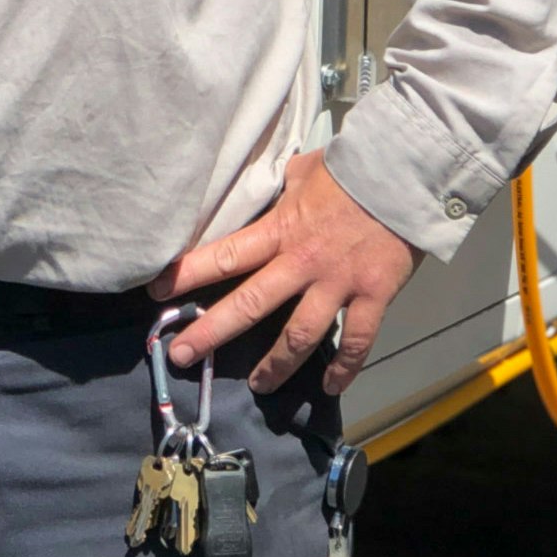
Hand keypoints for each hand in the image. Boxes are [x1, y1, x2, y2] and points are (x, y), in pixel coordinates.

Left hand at [147, 149, 422, 394]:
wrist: (401, 174)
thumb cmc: (347, 170)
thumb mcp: (302, 173)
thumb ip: (282, 195)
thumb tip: (269, 196)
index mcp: (280, 230)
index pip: (225, 255)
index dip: (188, 275)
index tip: (156, 291)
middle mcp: (302, 262)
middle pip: (249, 304)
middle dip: (211, 332)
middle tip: (181, 356)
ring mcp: (337, 283)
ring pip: (300, 336)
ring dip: (276, 365)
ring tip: (257, 386)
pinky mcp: (372, 296)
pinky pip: (356, 342)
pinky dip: (343, 368)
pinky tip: (330, 386)